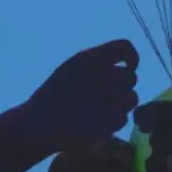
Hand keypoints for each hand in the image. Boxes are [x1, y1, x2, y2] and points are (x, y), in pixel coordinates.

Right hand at [15, 39, 139, 151]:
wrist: (39, 124)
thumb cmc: (51, 96)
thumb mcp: (71, 68)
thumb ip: (95, 65)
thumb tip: (118, 68)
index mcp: (92, 57)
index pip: (125, 47)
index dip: (132, 57)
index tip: (128, 67)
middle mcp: (105, 73)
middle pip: (131, 77)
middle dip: (122, 86)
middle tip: (107, 97)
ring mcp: (111, 97)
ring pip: (132, 98)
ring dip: (121, 104)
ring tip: (102, 111)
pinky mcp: (113, 119)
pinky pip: (124, 117)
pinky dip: (114, 122)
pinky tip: (98, 124)